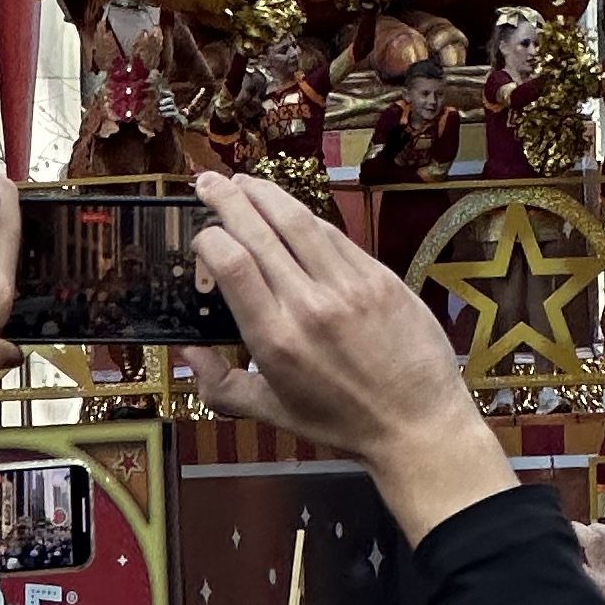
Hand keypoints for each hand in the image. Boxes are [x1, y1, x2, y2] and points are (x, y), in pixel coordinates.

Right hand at [181, 174, 507, 541]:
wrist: (417, 423)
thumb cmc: (343, 422)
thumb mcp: (274, 414)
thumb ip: (222, 388)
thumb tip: (187, 354)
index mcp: (277, 341)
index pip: (233, 265)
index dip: (210, 238)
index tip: (200, 235)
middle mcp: (309, 305)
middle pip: (259, 231)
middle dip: (227, 199)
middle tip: (207, 181)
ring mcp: (348, 285)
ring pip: (297, 220)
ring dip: (264, 193)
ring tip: (243, 181)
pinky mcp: (379, 275)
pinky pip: (333, 233)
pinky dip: (305, 215)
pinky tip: (290, 208)